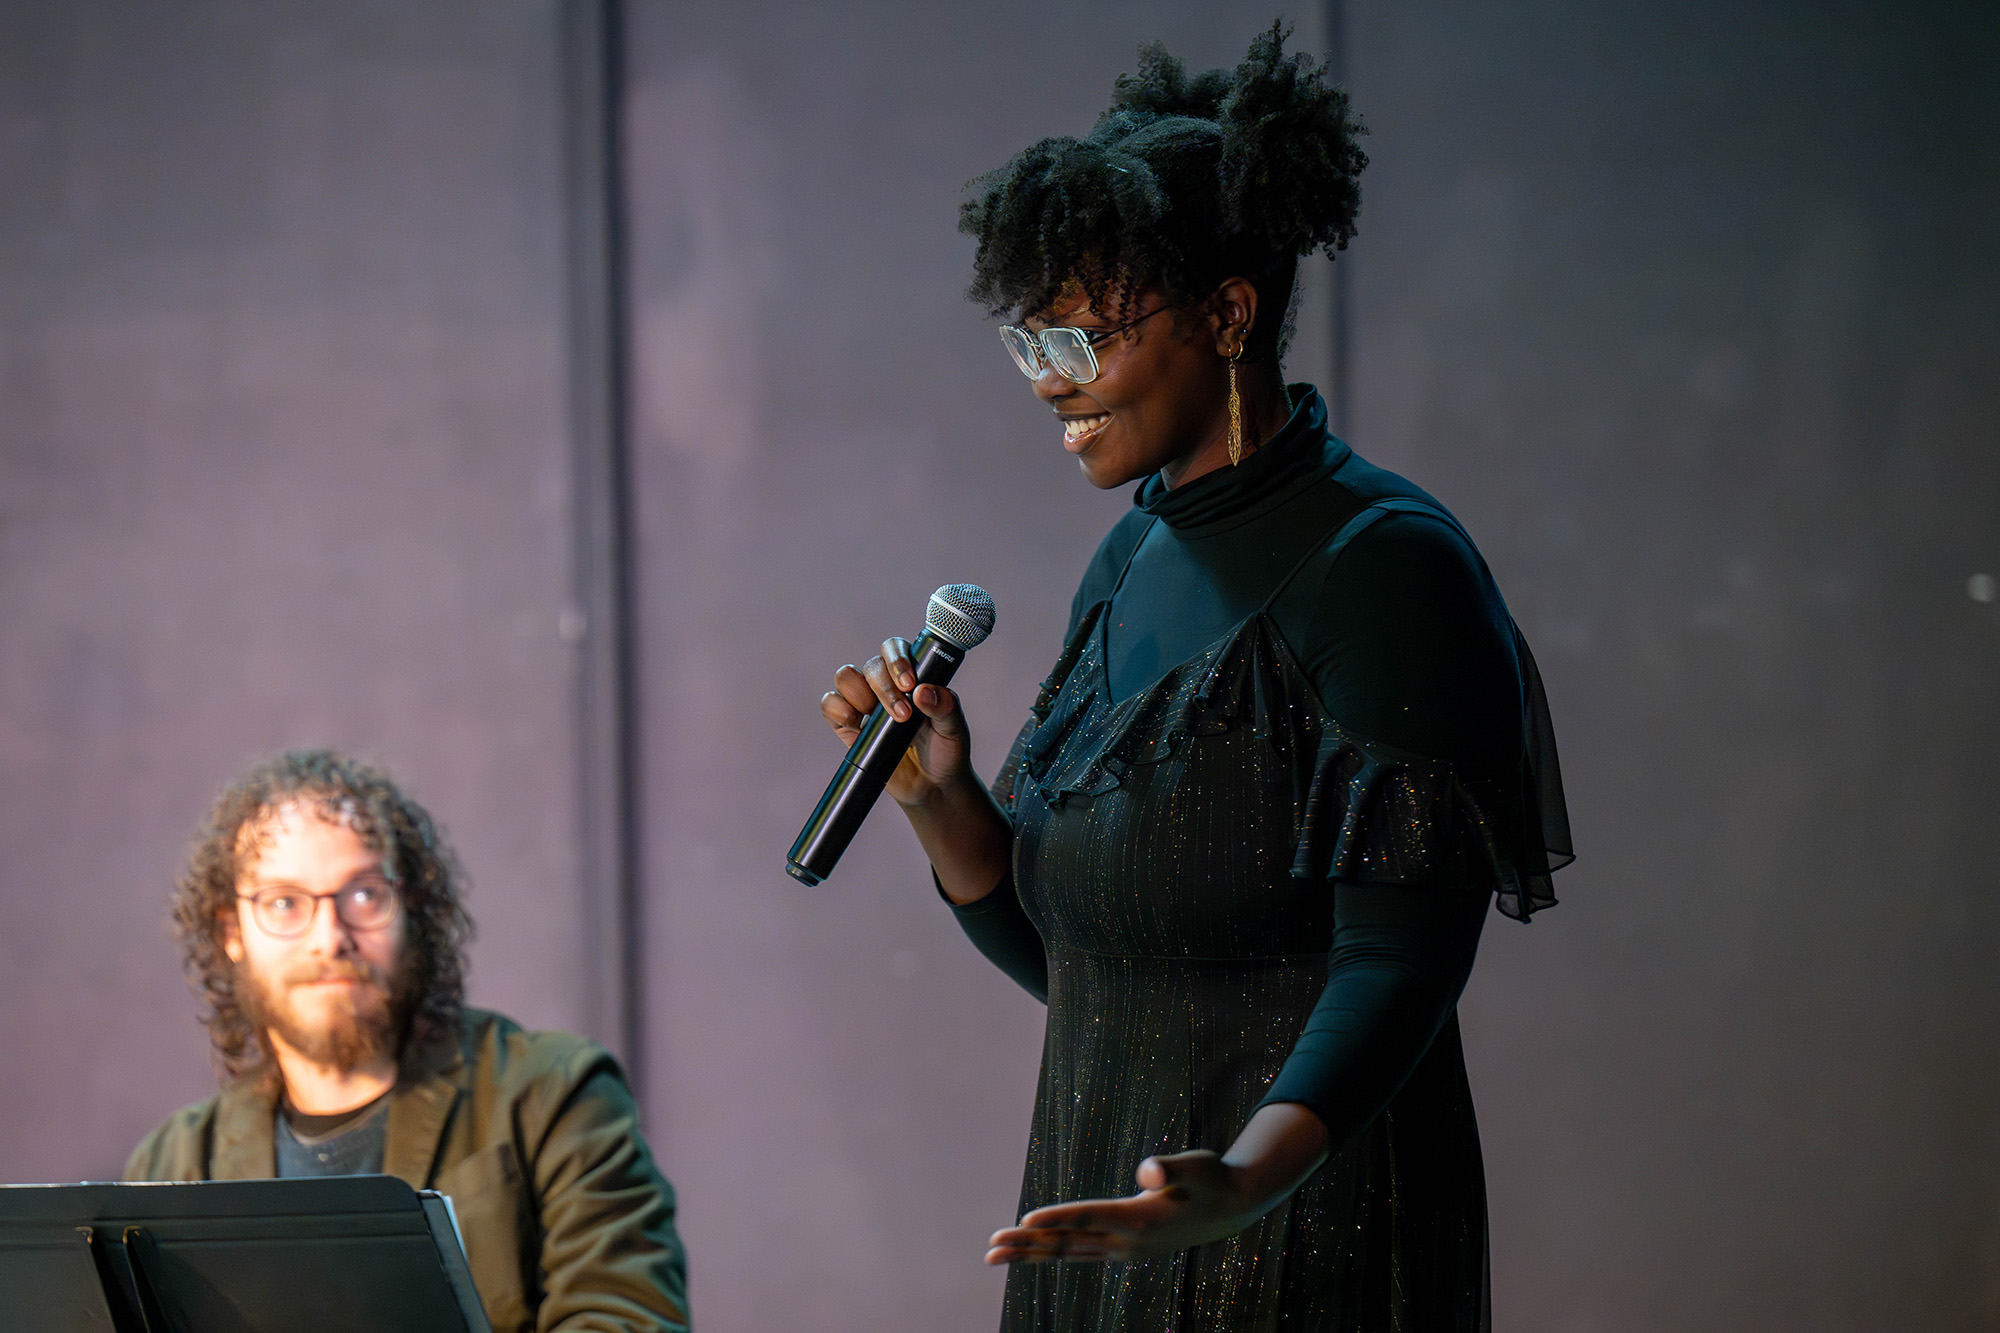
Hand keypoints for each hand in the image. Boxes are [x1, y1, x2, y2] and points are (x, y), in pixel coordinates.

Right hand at [820, 637, 973, 808]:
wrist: (932, 786)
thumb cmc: (946, 751)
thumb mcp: (954, 729)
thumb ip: (945, 707)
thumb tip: (923, 691)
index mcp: (912, 676)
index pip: (895, 650)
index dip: (897, 659)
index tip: (909, 684)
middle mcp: (886, 685)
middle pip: (872, 665)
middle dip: (884, 687)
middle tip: (903, 715)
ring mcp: (864, 704)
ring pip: (846, 677)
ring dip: (858, 693)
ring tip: (874, 717)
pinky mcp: (847, 727)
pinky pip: (830, 705)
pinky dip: (837, 709)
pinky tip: (855, 724)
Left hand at [984, 1151, 1258, 1264]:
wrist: (1230, 1209)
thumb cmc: (1211, 1178)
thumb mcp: (1195, 1164)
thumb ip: (1171, 1168)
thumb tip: (1149, 1172)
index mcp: (1140, 1219)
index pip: (1088, 1218)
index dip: (1057, 1218)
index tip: (1023, 1221)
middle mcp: (1127, 1242)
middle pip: (1067, 1243)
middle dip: (1026, 1245)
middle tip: (989, 1249)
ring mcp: (1123, 1250)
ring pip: (1066, 1253)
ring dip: (1029, 1252)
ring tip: (993, 1254)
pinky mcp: (1122, 1249)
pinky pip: (1076, 1253)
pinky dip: (1050, 1251)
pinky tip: (1029, 1250)